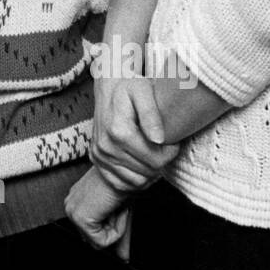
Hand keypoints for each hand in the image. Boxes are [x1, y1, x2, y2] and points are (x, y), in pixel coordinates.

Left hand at [65, 167, 131, 252]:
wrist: (124, 169)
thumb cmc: (124, 183)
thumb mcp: (120, 213)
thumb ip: (118, 237)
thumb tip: (123, 260)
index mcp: (77, 201)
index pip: (91, 231)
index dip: (110, 228)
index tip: (118, 211)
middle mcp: (71, 206)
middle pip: (94, 238)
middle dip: (113, 228)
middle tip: (118, 207)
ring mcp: (72, 212)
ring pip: (98, 242)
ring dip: (116, 228)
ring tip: (116, 206)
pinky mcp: (80, 219)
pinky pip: (102, 242)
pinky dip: (116, 230)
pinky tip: (115, 210)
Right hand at [91, 74, 180, 190]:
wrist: (108, 85)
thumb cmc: (129, 86)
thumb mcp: (143, 91)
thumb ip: (152, 114)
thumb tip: (158, 139)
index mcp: (118, 132)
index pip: (156, 160)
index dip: (171, 152)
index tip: (172, 140)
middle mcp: (106, 147)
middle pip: (148, 172)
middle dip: (161, 161)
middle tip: (164, 145)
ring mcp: (99, 155)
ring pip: (137, 181)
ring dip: (150, 171)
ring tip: (153, 152)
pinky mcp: (96, 160)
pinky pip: (122, 183)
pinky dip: (136, 178)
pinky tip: (141, 161)